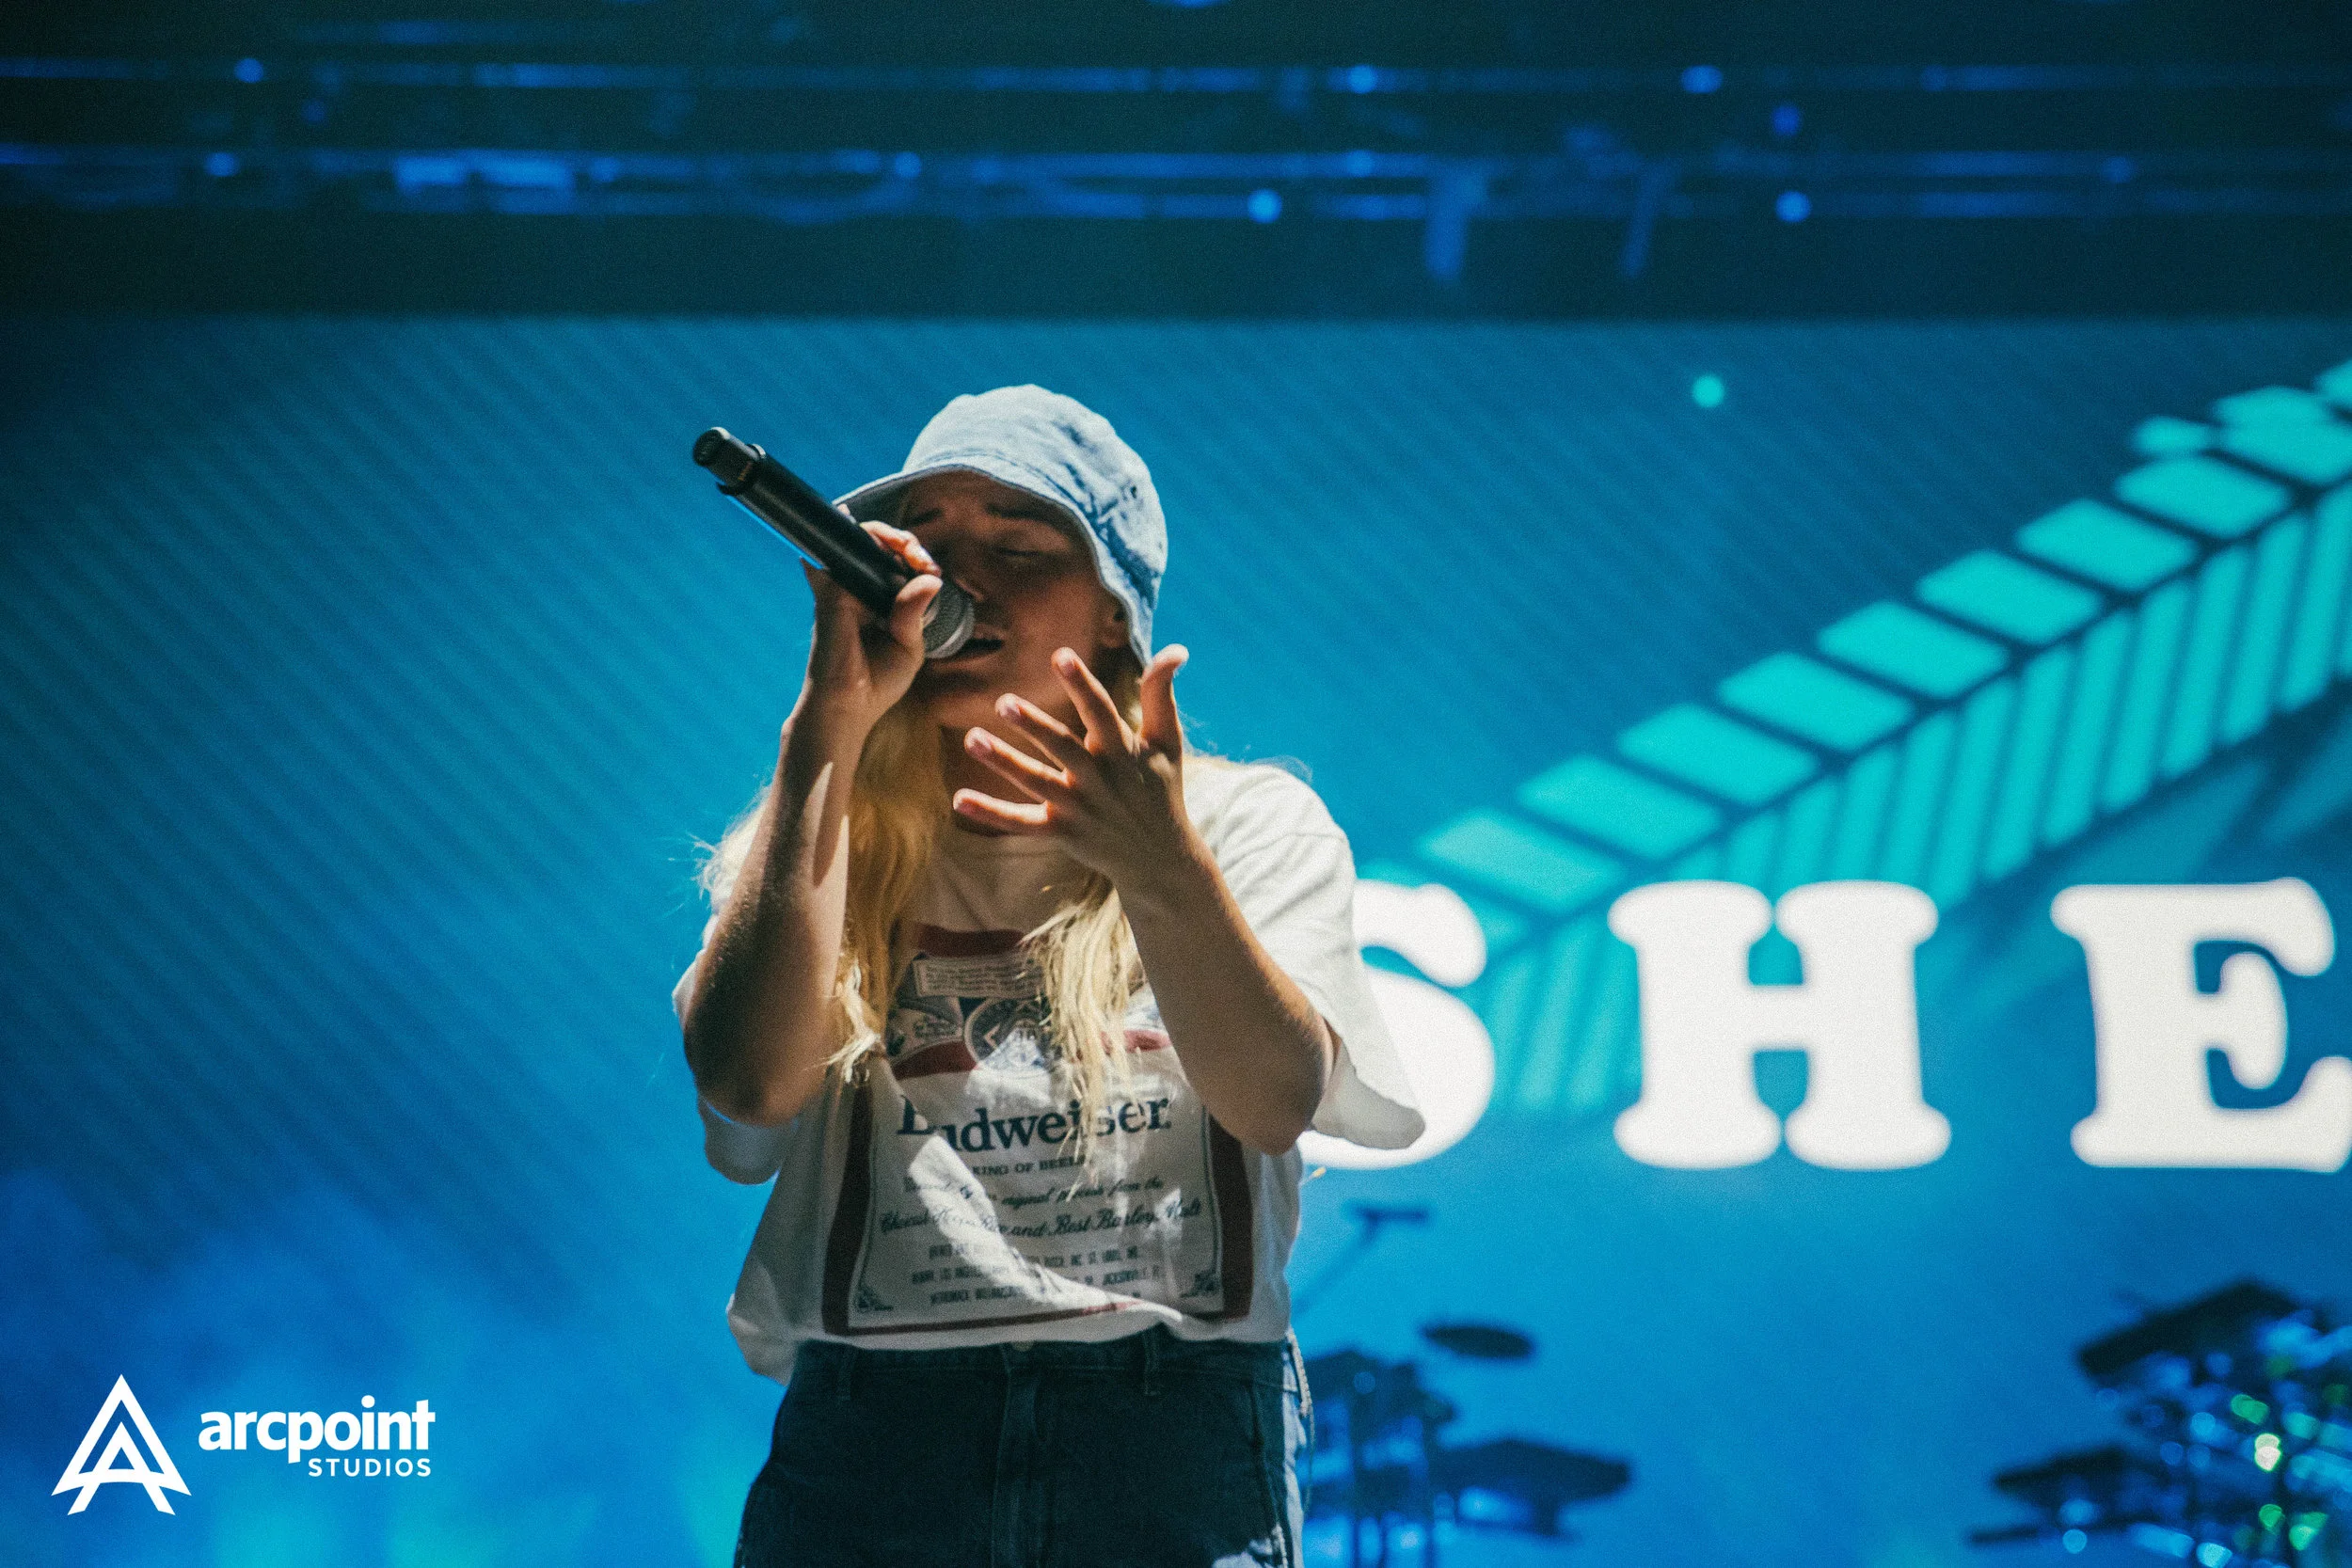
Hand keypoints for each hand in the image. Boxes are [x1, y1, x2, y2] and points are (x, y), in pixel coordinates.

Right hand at [795, 521, 942, 738]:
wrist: (849, 707)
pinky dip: (850, 542)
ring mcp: (842, 591)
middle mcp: (859, 592)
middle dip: (904, 542)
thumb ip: (914, 612)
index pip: (898, 566)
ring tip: (909, 548)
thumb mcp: (908, 645)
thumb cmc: (877, 682)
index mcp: (881, 603)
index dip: (916, 559)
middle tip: (921, 557)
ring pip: (859, 544)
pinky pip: (834, 558)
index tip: (933, 570)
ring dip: (886, 536)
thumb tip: (932, 579)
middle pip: (879, 548)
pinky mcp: (829, 596)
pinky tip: (878, 540)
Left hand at [954, 645, 1195, 884]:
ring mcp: (1078, 807)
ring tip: (971, 738)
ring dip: (1004, 761)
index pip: (1100, 712)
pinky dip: (992, 813)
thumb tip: (1177, 649)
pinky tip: (959, 798)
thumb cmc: (1160, 789)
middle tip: (1004, 701)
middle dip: (1034, 726)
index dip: (1081, 684)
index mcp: (1124, 751)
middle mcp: (1099, 779)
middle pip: (1062, 748)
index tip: (1060, 655)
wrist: (1159, 858)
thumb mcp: (1168, 741)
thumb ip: (1162, 694)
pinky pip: (1022, 823)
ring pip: (1036, 782)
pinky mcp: (1061, 832)